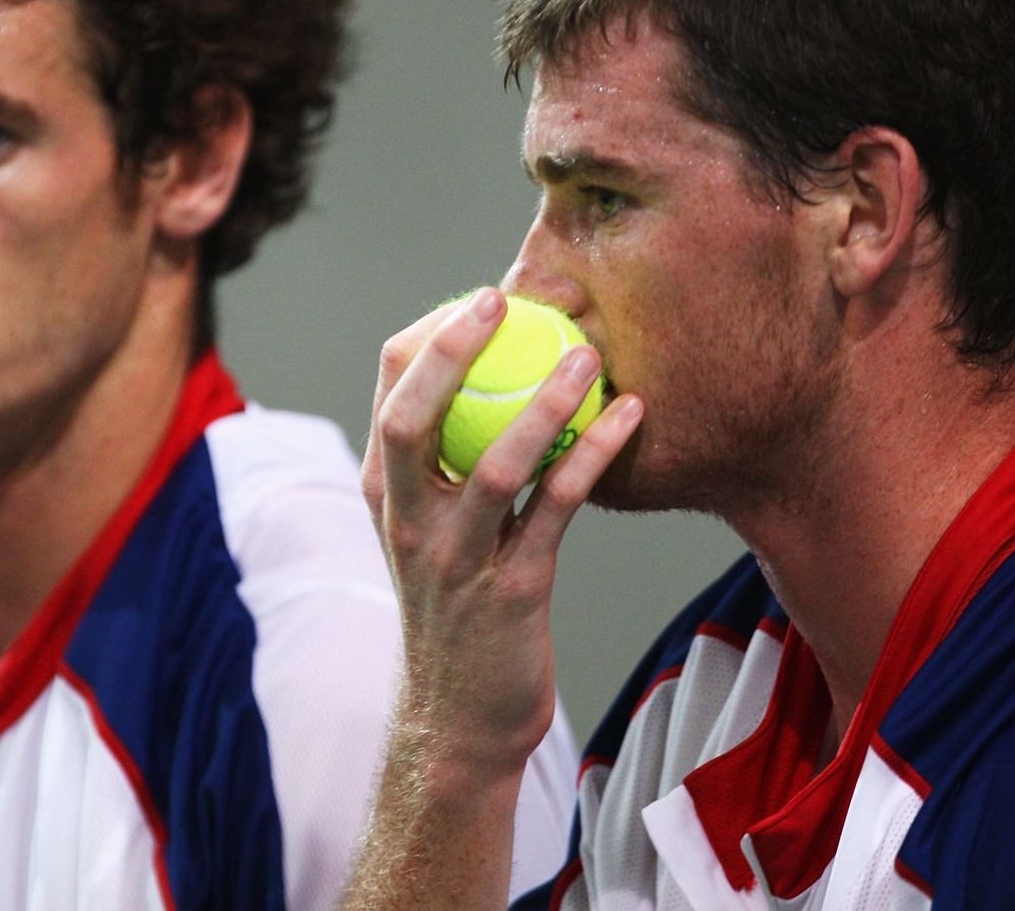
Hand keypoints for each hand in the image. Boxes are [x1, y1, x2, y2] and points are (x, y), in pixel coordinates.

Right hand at [363, 286, 643, 784]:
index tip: (482, 299)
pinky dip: (594, 456)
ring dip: (545, 402)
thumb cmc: (456, 606)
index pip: (389, 392)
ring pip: (495, 464)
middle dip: (454, 351)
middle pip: (414, 416)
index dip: (431, 335)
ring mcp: (455, 559)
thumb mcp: (430, 529)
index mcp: (385, 492)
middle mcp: (408, 520)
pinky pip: (556, 509)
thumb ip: (449, 462)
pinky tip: (630, 418)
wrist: (460, 717)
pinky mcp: (511, 592)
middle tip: (503, 299)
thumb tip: (505, 374)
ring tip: (588, 354)